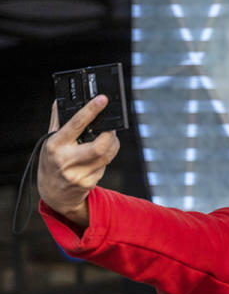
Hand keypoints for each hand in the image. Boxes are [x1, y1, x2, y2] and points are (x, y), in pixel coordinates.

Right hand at [38, 95, 119, 227]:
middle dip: (110, 135)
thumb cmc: (52, 163)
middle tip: (111, 129)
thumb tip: (61, 101)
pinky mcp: (89, 183)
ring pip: (107, 156)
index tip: (102, 100)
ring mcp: (78, 174)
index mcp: (55, 145)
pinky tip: (98, 158)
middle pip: (99, 146)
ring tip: (108, 140)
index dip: (91, 110)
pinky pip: (105, 166)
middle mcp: (66, 160)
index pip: (76, 124)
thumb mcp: (49, 141)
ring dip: (113, 145)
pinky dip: (106, 158)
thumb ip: (57, 121)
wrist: (53, 194)